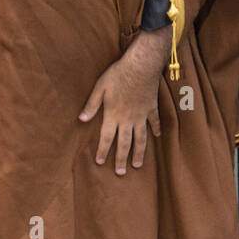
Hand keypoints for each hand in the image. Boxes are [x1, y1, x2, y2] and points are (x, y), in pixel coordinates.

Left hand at [78, 26, 170, 174]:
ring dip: (139, 152)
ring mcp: (141, 115)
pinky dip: (155, 130)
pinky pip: (154, 122)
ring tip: (137, 164)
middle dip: (121, 159)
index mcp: (113, 115)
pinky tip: (157, 137)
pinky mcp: (151, 108)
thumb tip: (81, 119)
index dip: (103, 151)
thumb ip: (91, 105)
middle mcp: (128, 119)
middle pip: (124, 143)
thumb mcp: (99, 88)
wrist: (141, 65)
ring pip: (140, 138)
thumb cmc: (118, 74)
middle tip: (120, 172)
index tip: (101, 162)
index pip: (106, 138)